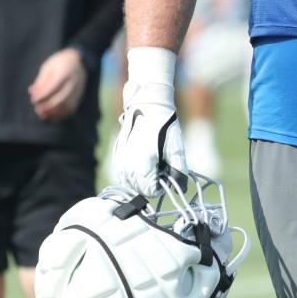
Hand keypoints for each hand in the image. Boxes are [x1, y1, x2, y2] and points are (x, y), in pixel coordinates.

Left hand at [28, 48, 87, 120]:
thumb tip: (32, 93)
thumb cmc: (59, 63)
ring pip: (67, 106)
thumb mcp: (48, 67)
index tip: (33, 100)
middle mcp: (73, 83)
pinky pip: (71, 109)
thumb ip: (40, 81)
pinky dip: (61, 114)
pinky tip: (52, 115)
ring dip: (54, 112)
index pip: (53, 87)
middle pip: (61, 98)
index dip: (42, 95)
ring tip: (43, 114)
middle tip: (37, 108)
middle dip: (47, 106)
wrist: (78, 61)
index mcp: (64, 72)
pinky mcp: (79, 96)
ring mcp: (77, 91)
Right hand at [110, 68, 187, 197]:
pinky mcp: (116, 155)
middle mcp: (127, 168)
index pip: (152, 191)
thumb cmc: (165, 127)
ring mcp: (119, 162)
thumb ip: (178, 172)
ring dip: (142, 178)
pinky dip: (133, 171)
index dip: (163, 184)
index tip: (168, 170)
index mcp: (142, 168)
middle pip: (141, 189)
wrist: (148, 106)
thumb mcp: (177, 150)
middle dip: (152, 181)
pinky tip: (142, 158)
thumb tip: (180, 188)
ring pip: (131, 183)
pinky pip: (124, 173)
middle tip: (161, 163)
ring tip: (152, 159)